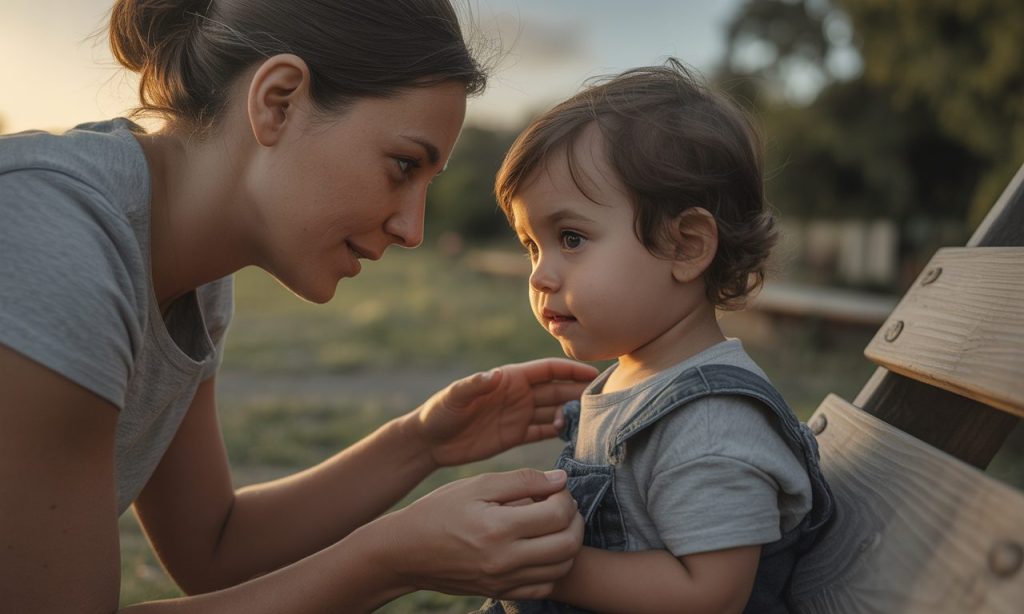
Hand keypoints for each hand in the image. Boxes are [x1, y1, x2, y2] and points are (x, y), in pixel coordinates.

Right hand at [380, 468, 583, 599]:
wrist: (406, 552)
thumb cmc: (440, 511)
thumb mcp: (477, 485)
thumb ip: (521, 480)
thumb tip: (560, 479)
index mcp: (498, 528)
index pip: (558, 514)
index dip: (565, 495)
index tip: (556, 487)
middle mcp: (504, 560)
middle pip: (568, 544)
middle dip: (575, 519)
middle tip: (563, 505)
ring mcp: (504, 581)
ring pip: (562, 568)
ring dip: (569, 543)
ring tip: (555, 524)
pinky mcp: (501, 593)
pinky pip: (545, 586)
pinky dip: (554, 567)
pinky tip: (542, 548)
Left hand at [410, 358, 597, 466]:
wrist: (429, 442)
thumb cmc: (438, 413)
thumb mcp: (453, 398)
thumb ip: (473, 386)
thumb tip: (494, 375)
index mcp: (508, 379)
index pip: (547, 370)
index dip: (570, 370)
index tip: (593, 374)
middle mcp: (518, 394)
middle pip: (557, 389)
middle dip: (580, 392)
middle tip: (605, 399)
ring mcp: (518, 414)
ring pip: (554, 410)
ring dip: (573, 413)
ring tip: (594, 421)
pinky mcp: (515, 435)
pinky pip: (543, 431)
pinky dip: (559, 433)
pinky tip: (576, 438)